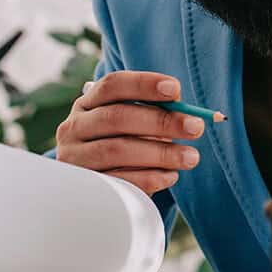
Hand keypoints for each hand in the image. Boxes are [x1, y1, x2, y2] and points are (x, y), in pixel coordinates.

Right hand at [55, 71, 204, 194]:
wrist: (92, 188)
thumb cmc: (121, 144)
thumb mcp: (132, 123)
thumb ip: (153, 111)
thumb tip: (183, 109)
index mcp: (89, 102)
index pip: (113, 84)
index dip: (144, 84)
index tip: (175, 89)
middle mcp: (75, 126)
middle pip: (117, 117)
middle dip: (161, 121)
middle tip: (196, 127)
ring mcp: (74, 157)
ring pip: (118, 150)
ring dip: (160, 153)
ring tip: (191, 156)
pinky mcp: (83, 187)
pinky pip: (118, 181)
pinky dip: (149, 178)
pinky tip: (171, 175)